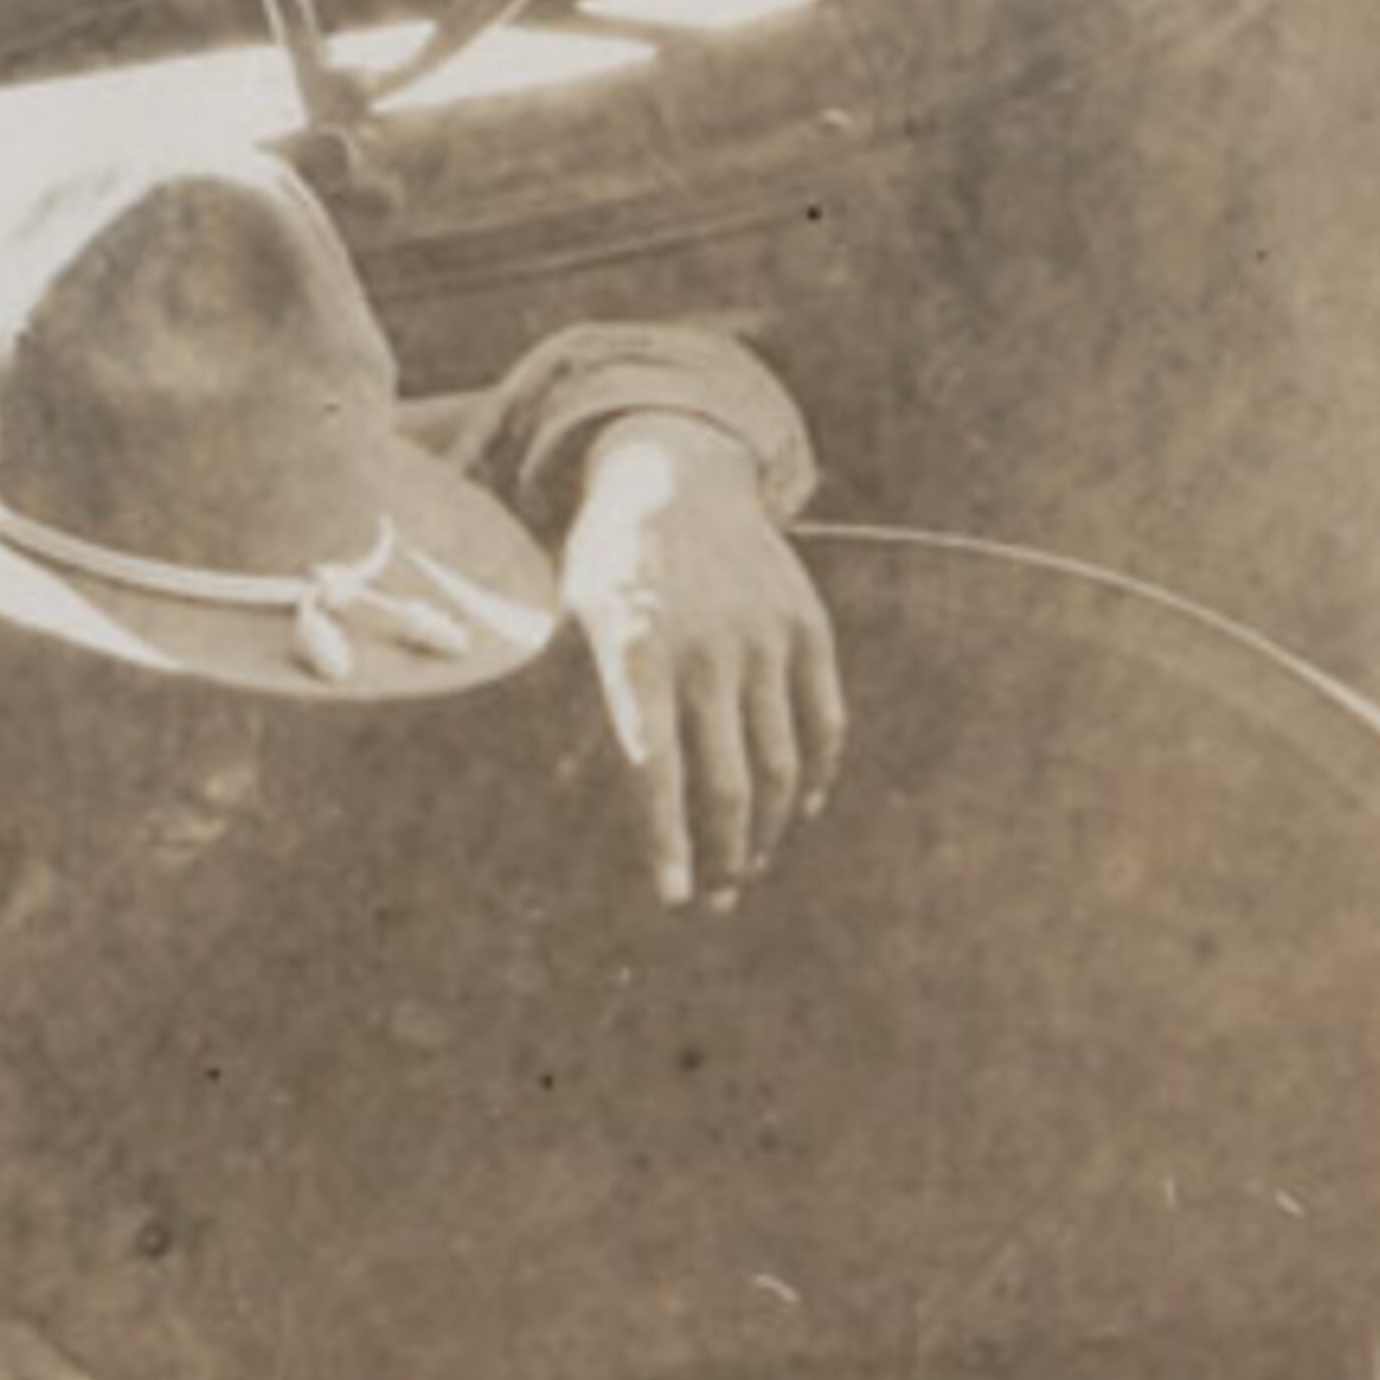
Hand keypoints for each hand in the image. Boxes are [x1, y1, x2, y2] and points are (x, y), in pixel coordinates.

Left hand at [562, 412, 847, 909]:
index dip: (665, 840)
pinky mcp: (807, 627)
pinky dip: (815, 774)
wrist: (675, 476)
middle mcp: (708, 648)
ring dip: (768, 829)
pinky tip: (799, 811)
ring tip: (749, 867)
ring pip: (780, 762)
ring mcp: (766, 637)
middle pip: (728, 781)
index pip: (654, 768)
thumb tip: (555, 792)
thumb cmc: (605, 568)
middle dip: (723, 855)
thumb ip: (564, 702)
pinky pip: (824, 720)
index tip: (673, 897)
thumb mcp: (566, 622)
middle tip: (714, 903)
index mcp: (636, 652)